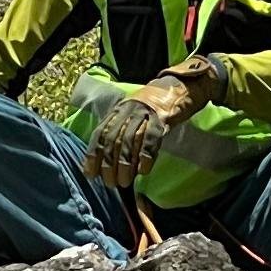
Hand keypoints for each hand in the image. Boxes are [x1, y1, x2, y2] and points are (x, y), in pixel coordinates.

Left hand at [79, 64, 210, 193]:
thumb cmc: (154, 108)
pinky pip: (151, 138)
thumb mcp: (132, 116)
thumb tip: (107, 163)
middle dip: (108, 164)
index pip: (100, 134)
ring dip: (124, 164)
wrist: (180, 87)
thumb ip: (120, 133)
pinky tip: (144, 171)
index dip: (93, 155)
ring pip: (129, 140)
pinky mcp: (162, 118)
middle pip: (113, 139)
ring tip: (124, 182)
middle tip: (110, 183)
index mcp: (118, 111)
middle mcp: (128, 111)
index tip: (91, 174)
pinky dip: (145, 156)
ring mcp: (145, 113)